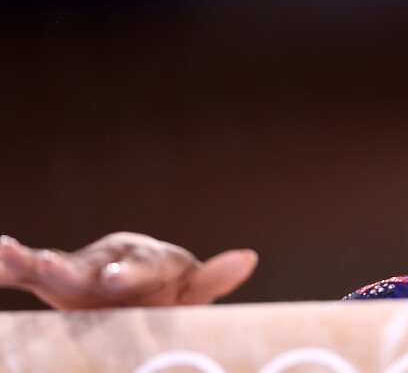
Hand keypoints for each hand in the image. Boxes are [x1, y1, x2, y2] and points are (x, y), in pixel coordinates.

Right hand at [0, 232, 257, 309]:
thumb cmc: (168, 289)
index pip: (138, 268)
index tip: (113, 278)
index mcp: (147, 263)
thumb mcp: (192, 289)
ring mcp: (82, 269)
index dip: (127, 273)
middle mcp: (111, 262)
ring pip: (57, 264)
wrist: (137, 283)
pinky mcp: (57, 279)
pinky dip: (12, 264)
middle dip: (70, 269)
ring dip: (31, 260)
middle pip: (90, 266)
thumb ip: (214, 277)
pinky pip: (29, 272)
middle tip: (49, 266)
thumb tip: (249, 258)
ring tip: (6, 252)